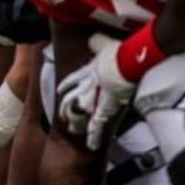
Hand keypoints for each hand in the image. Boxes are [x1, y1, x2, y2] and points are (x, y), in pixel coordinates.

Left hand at [56, 34, 134, 150]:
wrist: (124, 63)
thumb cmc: (117, 53)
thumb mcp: (103, 45)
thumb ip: (97, 43)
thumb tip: (93, 39)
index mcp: (87, 71)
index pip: (71, 80)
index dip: (65, 86)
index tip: (60, 90)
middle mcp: (85, 86)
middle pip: (69, 99)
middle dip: (65, 108)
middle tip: (63, 115)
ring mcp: (92, 98)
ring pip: (77, 113)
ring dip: (75, 122)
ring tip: (74, 130)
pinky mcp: (103, 108)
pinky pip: (96, 125)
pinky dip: (94, 136)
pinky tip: (91, 145)